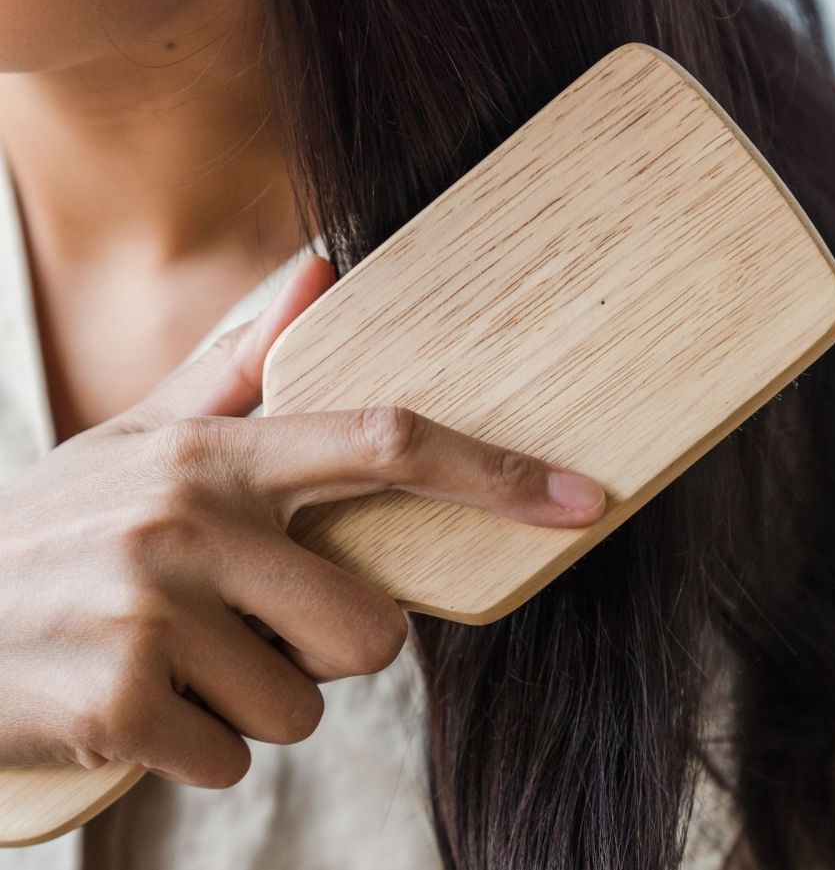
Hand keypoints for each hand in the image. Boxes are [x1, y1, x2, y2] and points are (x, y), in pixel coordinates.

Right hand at [0, 254, 606, 787]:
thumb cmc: (58, 531)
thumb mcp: (139, 439)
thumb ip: (240, 365)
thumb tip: (323, 266)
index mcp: (213, 453)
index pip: (384, 441)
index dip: (496, 474)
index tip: (584, 497)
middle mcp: (190, 521)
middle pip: (372, 628)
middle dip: (325, 648)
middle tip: (246, 628)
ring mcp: (152, 614)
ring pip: (302, 705)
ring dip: (253, 703)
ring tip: (177, 663)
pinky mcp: (118, 704)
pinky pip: (234, 760)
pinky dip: (199, 750)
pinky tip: (137, 706)